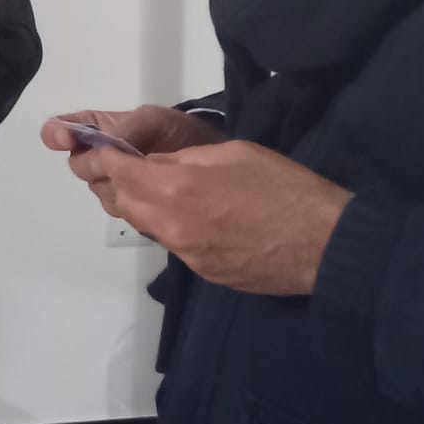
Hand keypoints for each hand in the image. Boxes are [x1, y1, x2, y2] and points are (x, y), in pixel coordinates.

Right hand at [44, 105, 221, 212]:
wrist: (209, 154)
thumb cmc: (176, 130)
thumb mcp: (152, 119)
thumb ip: (129, 129)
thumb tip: (108, 145)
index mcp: (96, 129)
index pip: (59, 130)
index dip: (56, 134)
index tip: (66, 139)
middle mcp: (98, 156)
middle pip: (78, 166)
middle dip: (95, 166)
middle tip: (118, 162)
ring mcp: (113, 181)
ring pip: (99, 190)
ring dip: (116, 186)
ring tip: (144, 178)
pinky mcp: (131, 202)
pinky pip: (119, 207)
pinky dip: (131, 203)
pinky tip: (150, 195)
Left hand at [70, 140, 350, 295]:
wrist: (326, 245)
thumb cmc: (285, 187)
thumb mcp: (232, 153)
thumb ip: (185, 160)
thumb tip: (156, 165)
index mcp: (176, 187)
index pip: (118, 171)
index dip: (103, 158)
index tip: (96, 151)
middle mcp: (171, 224)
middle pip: (123, 202)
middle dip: (119, 183)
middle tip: (126, 168)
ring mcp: (186, 253)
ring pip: (145, 225)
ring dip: (143, 206)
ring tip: (158, 189)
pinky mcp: (203, 272)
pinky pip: (173, 243)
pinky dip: (171, 226)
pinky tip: (193, 216)